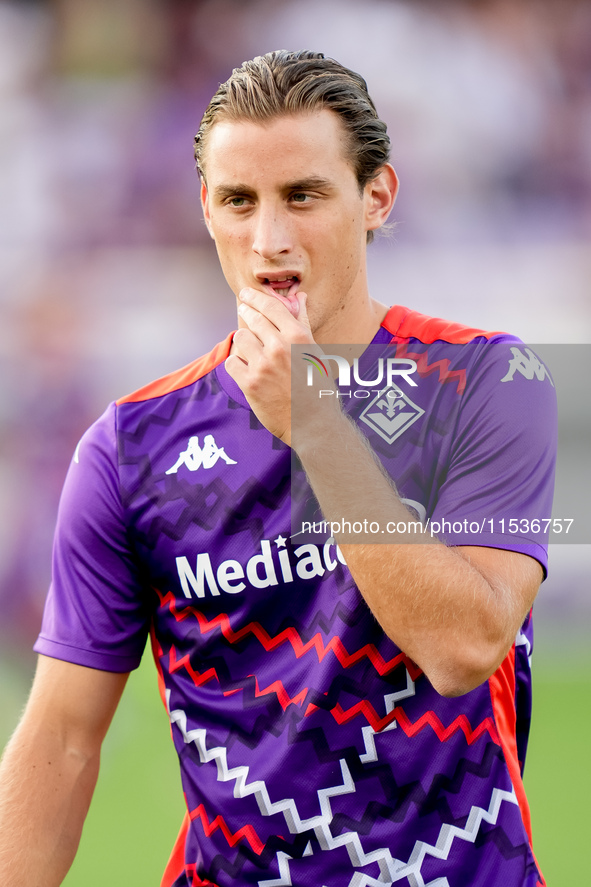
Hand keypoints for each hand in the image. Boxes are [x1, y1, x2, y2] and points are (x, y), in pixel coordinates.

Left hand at [225, 287, 320, 443]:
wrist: (313, 423)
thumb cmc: (317, 386)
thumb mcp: (315, 351)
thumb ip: (303, 322)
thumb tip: (299, 297)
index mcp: (298, 337)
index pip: (271, 307)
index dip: (255, 297)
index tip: (246, 294)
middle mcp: (279, 348)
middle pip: (252, 319)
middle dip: (246, 312)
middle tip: (242, 307)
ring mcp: (263, 366)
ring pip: (241, 338)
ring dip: (244, 341)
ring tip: (250, 348)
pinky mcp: (250, 384)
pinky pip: (232, 362)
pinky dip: (236, 364)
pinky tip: (245, 367)